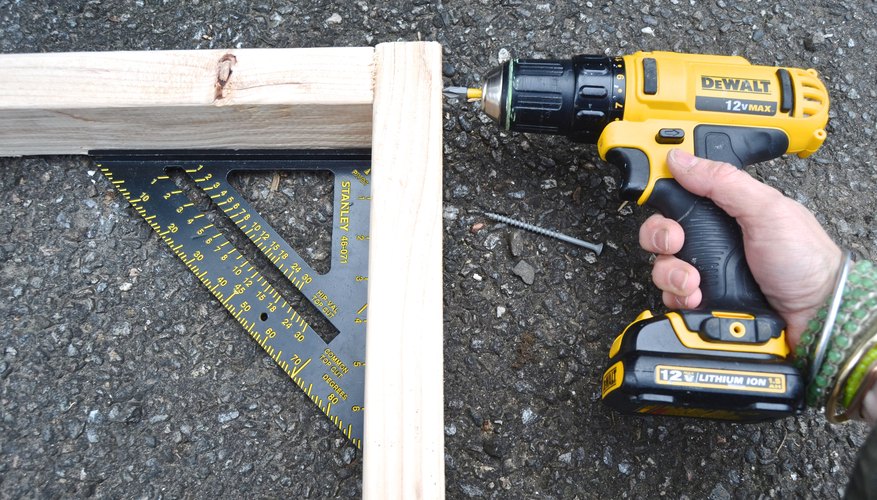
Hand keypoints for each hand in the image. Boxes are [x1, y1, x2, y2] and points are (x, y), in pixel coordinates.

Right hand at [638, 149, 842, 346]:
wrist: (815, 316)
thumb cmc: (805, 261)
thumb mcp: (767, 210)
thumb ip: (724, 182)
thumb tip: (682, 159)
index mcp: (726, 210)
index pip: (680, 194)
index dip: (661, 193)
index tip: (653, 198)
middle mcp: (712, 239)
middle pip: (662, 231)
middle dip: (660, 237)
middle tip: (677, 243)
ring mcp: (706, 271)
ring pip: (662, 265)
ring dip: (671, 273)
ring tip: (694, 282)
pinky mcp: (702, 299)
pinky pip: (670, 295)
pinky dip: (678, 297)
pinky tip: (697, 298)